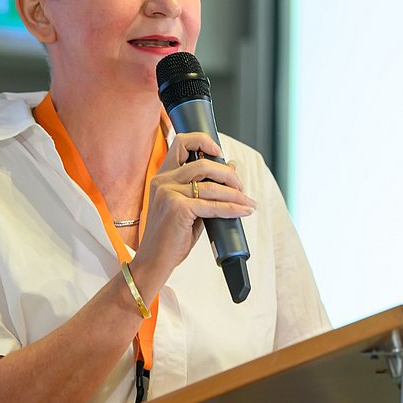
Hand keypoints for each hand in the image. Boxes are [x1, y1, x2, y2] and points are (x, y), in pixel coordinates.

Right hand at [131, 133, 255, 286]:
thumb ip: (205, 188)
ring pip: (212, 186)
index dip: (203, 141)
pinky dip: (232, 208)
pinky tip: (242, 211)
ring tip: (247, 202)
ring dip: (236, 195)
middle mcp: (163, 181)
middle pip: (204, 164)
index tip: (220, 151)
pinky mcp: (177, 208)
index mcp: (163, 176)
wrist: (154, 261)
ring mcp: (169, 193)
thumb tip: (231, 167)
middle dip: (229, 175)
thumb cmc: (170, 235)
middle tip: (241, 187)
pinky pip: (213, 206)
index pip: (181, 143)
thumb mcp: (188, 206)